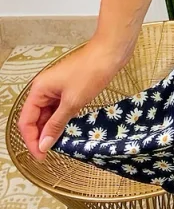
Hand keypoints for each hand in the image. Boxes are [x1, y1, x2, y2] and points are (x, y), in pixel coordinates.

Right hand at [17, 38, 130, 160]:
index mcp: (39, 90)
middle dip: (41, 136)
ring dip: (51, 129)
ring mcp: (56, 88)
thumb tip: (43, 145)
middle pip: (35, 118)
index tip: (41, 156)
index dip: (31, 140)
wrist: (111, 52)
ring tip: (59, 145)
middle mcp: (44, 89)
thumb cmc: (91, 72)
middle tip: (50, 154)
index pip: (26, 121)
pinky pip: (59, 108)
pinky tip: (67, 131)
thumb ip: (56, 124)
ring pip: (48, 114)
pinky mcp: (69, 88)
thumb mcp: (72, 102)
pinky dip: (61, 120)